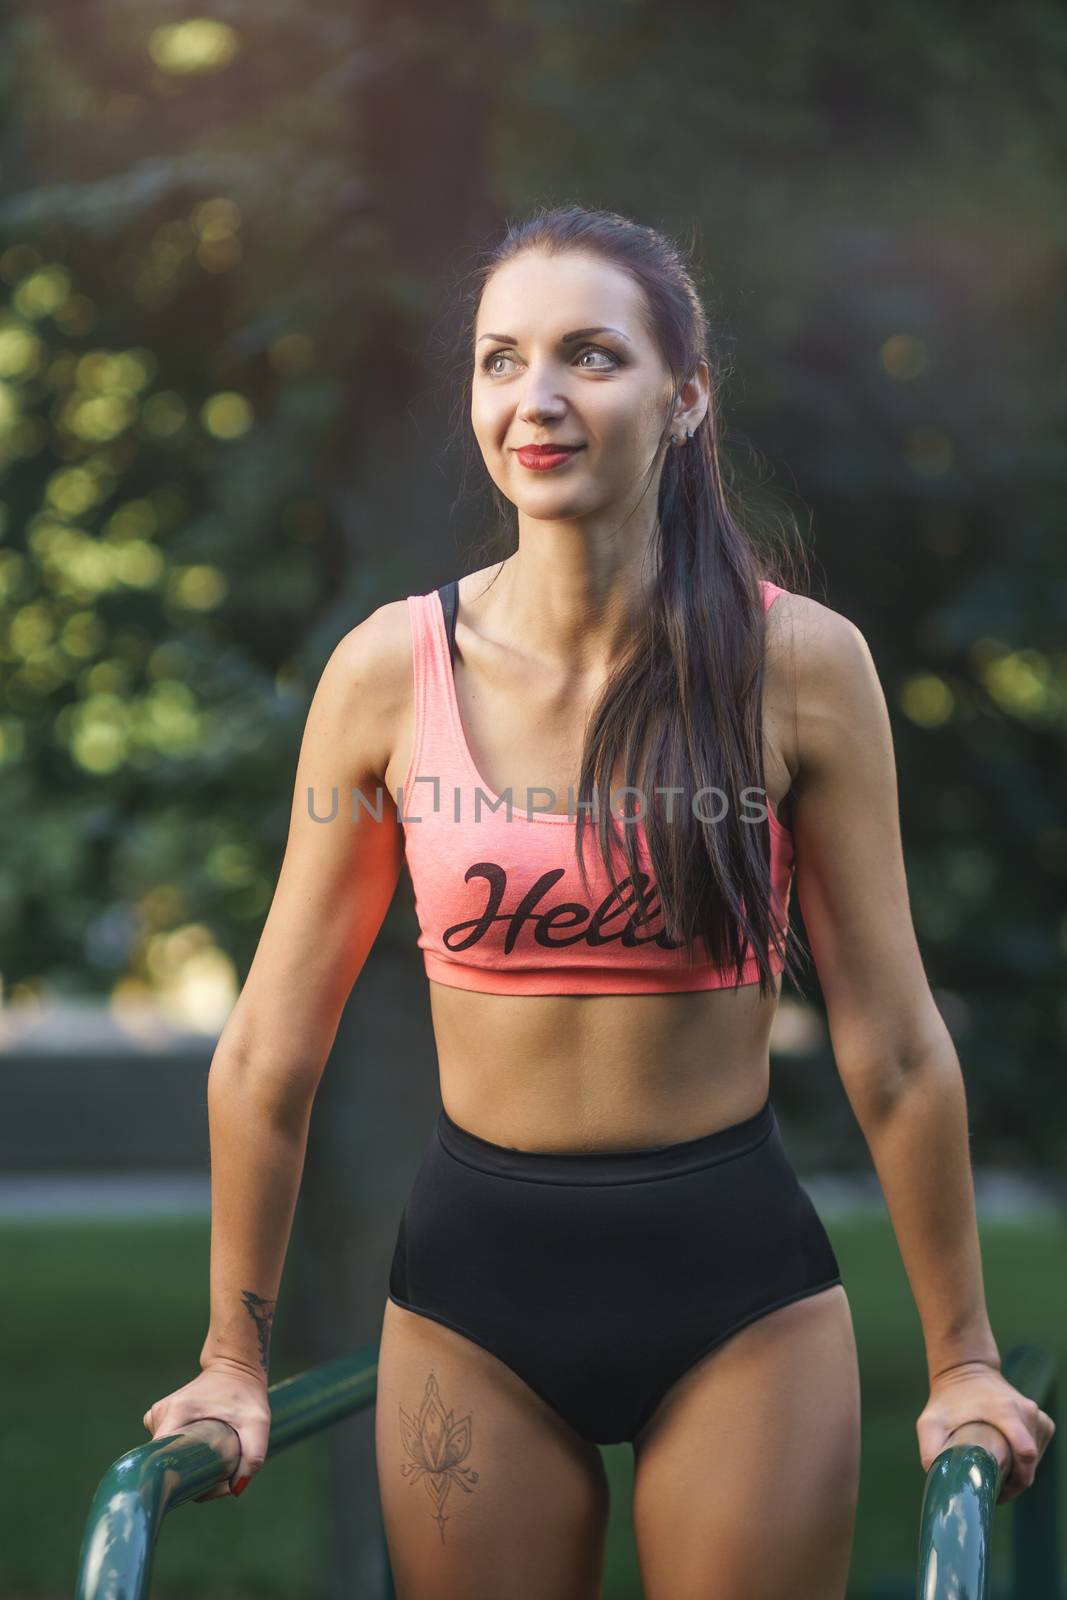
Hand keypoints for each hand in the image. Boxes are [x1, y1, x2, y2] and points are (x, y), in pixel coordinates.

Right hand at [142, 1358, 271, 1501]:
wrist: (235, 1366)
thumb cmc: (246, 1393)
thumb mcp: (257, 1422)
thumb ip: (253, 1455)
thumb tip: (235, 1489)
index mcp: (175, 1413)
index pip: (162, 1460)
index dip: (183, 1481)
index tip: (208, 1482)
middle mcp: (159, 1415)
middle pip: (165, 1462)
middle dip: (190, 1475)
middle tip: (220, 1472)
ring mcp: (157, 1417)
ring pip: (166, 1457)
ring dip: (188, 1465)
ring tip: (215, 1458)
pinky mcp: (161, 1420)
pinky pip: (167, 1448)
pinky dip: (184, 1455)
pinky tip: (204, 1451)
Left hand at [916, 1359, 1055, 1505]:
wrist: (966, 1371)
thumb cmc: (948, 1399)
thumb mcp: (931, 1422)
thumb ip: (931, 1450)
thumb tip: (939, 1481)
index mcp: (1006, 1410)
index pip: (1025, 1452)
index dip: (1014, 1480)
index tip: (995, 1491)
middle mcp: (1027, 1413)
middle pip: (1028, 1464)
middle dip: (1012, 1482)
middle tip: (990, 1487)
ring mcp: (1038, 1417)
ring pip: (1034, 1461)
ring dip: (1018, 1473)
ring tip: (994, 1473)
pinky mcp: (1043, 1422)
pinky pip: (1038, 1451)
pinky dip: (1025, 1462)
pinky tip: (1006, 1460)